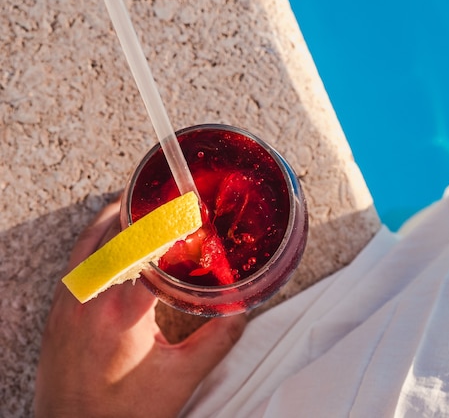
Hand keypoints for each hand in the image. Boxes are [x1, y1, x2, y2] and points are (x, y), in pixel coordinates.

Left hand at [35, 198, 245, 416]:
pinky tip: (112, 244)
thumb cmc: (124, 414)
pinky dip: (96, 240)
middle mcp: (88, 298)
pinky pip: (76, 260)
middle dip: (144, 212)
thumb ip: (216, 342)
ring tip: (140, 208)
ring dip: (115, 219)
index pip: (147, 247)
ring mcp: (68, 302)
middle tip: (168, 202)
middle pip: (115, 233)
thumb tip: (240, 312)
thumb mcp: (180, 378)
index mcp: (121, 310)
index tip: (189, 207)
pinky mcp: (57, 311)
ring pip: (88, 241)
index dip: (171, 222)